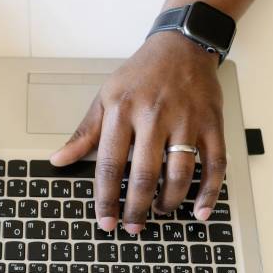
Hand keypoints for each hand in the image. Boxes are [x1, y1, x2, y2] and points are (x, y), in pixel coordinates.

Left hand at [50, 32, 226, 233]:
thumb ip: (85, 133)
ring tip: (159, 212)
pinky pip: (214, 164)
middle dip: (137, 208)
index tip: (105, 221)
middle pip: (145, 174)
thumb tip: (58, 160)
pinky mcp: (212, 123)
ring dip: (169, 201)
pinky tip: (198, 210)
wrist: (182, 45)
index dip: (106, 198)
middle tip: (132, 227)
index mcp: (123, 111)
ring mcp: (186, 120)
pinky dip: (208, 192)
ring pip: (179, 173)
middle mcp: (154, 115)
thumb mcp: (105, 97)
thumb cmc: (141, 74)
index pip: (110, 164)